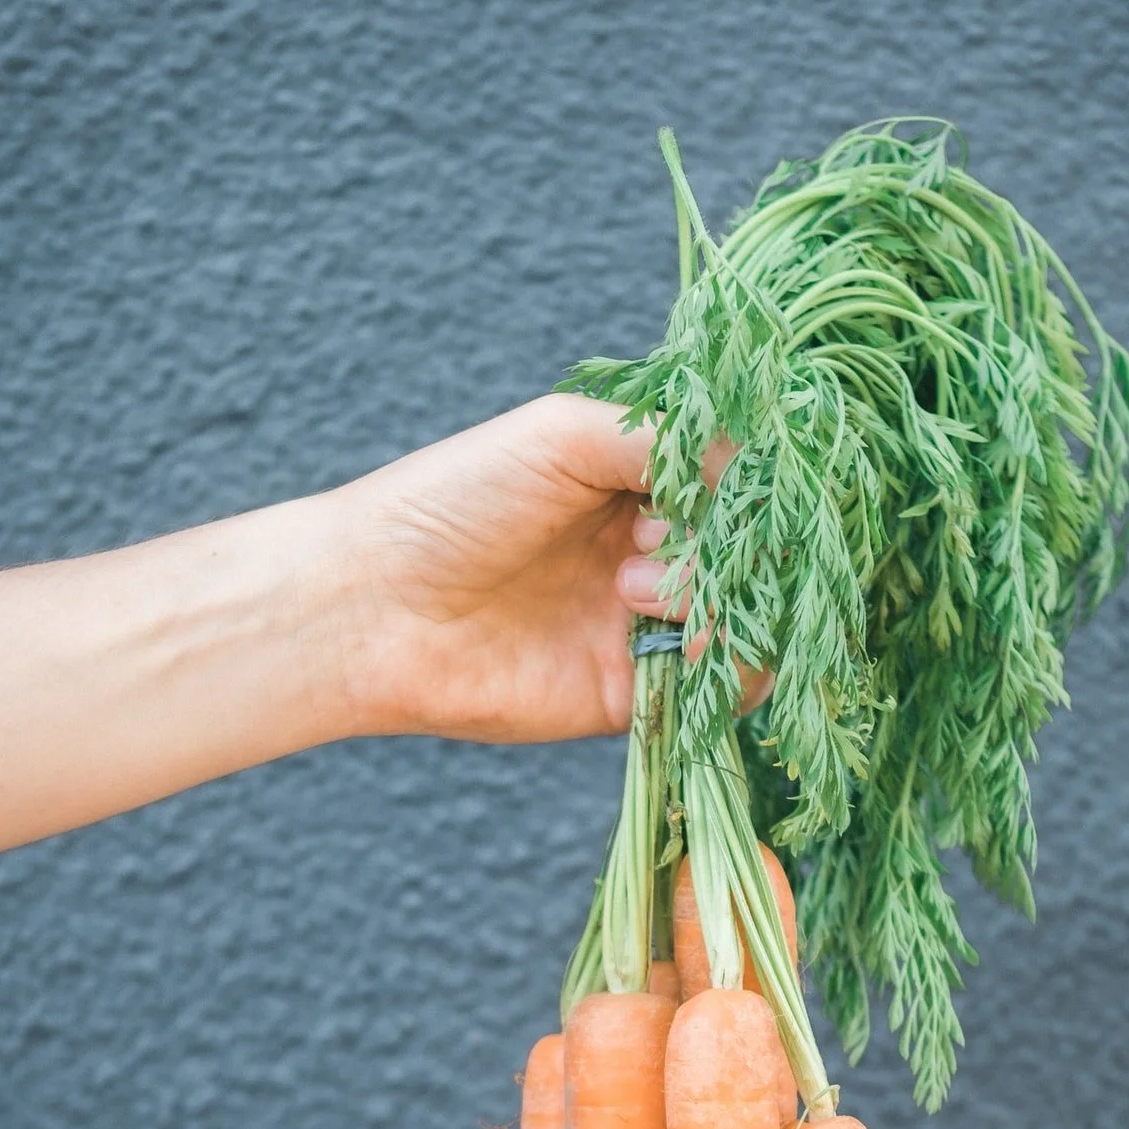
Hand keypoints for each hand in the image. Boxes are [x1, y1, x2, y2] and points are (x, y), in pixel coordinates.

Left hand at [326, 401, 757, 741]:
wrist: (374, 608)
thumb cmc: (453, 501)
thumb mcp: (563, 435)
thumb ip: (663, 438)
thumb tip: (754, 461)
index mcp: (635, 481)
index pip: (737, 483)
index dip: (741, 487)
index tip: (705, 489)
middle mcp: (649, 550)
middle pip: (751, 553)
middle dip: (725, 547)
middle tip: (647, 545)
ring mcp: (644, 623)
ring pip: (747, 620)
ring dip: (718, 602)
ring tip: (635, 591)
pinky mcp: (633, 692)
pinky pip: (719, 689)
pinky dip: (725, 666)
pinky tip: (675, 641)